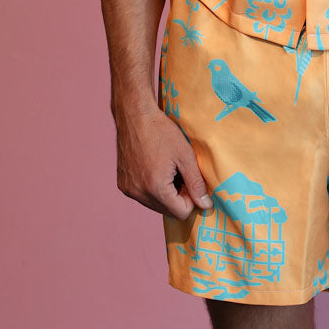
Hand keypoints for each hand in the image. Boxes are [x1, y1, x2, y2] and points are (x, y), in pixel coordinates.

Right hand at [115, 101, 212, 220]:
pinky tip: (155, 168)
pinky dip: (152, 189)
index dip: (191, 198)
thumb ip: (196, 183)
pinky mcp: (123, 184)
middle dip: (178, 197)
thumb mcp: (186, 156)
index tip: (191, 179)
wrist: (134, 115)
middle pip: (168, 211)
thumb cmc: (162, 131)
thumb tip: (206, 205)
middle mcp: (138, 193)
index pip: (181, 212)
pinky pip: (143, 196)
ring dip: (166, 194)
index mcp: (155, 188)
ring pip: (155, 205)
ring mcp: (128, 189)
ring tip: (168, 169)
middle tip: (180, 172)